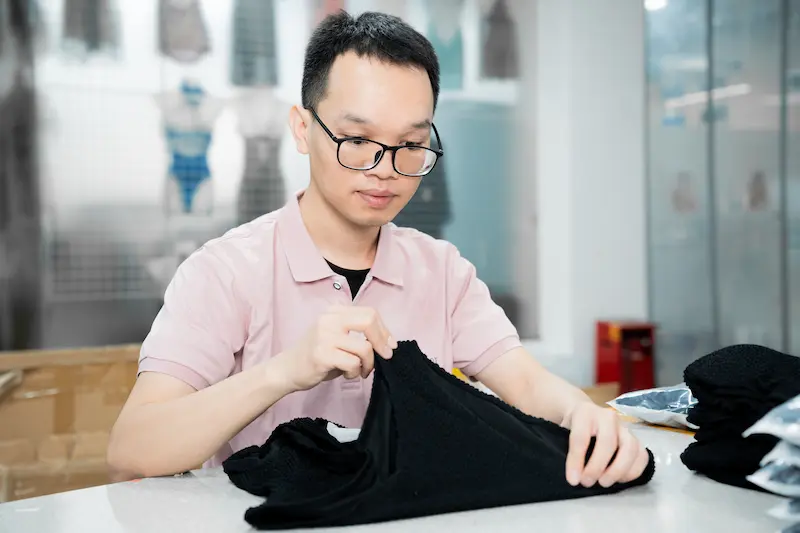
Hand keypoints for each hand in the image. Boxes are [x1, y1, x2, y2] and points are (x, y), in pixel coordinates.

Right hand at [275, 305, 396, 391]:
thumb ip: (356, 333)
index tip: (389, 345)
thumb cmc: (316, 355)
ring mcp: (324, 335)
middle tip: (385, 356)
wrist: (287, 369)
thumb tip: (387, 342)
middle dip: (382, 341)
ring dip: (368, 364)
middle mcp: (329, 319)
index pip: (369, 313)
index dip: (384, 330)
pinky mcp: (322, 354)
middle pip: (369, 321)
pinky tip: (347, 375)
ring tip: (360, 371)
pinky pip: (353, 363)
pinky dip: (355, 372)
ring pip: (364, 348)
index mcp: (334, 311)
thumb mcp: (335, 336)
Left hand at [563, 402, 648, 487]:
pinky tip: (619, 480)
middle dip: (597, 466)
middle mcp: (607, 417)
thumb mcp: (562, 433)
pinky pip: (642, 456)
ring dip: (618, 470)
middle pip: (608, 442)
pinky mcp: (636, 438)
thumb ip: (568, 451)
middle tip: (587, 482)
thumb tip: (574, 477)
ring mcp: (624, 427)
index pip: (581, 437)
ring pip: (630, 448)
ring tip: (603, 483)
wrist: (586, 414)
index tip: (573, 480)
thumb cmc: (573, 427)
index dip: (576, 460)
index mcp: (585, 412)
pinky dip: (633, 471)